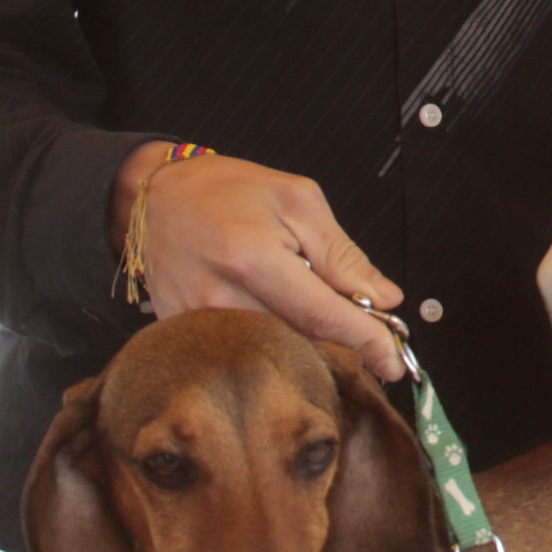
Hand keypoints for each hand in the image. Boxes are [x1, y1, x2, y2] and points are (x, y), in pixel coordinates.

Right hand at [114, 150, 407, 379]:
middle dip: (340, 342)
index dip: (364, 341)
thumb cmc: (229, 191)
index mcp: (251, 256)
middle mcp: (218, 296)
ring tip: (315, 312)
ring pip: (272, 353)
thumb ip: (342, 254)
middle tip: (367, 333)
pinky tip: (279, 320)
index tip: (394, 360)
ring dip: (306, 343)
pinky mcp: (183, 335)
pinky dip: (271, 344)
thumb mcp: (298, 202)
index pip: (320, 315)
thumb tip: (385, 300)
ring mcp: (195, 322)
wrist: (157, 196)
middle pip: (299, 341)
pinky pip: (241, 353)